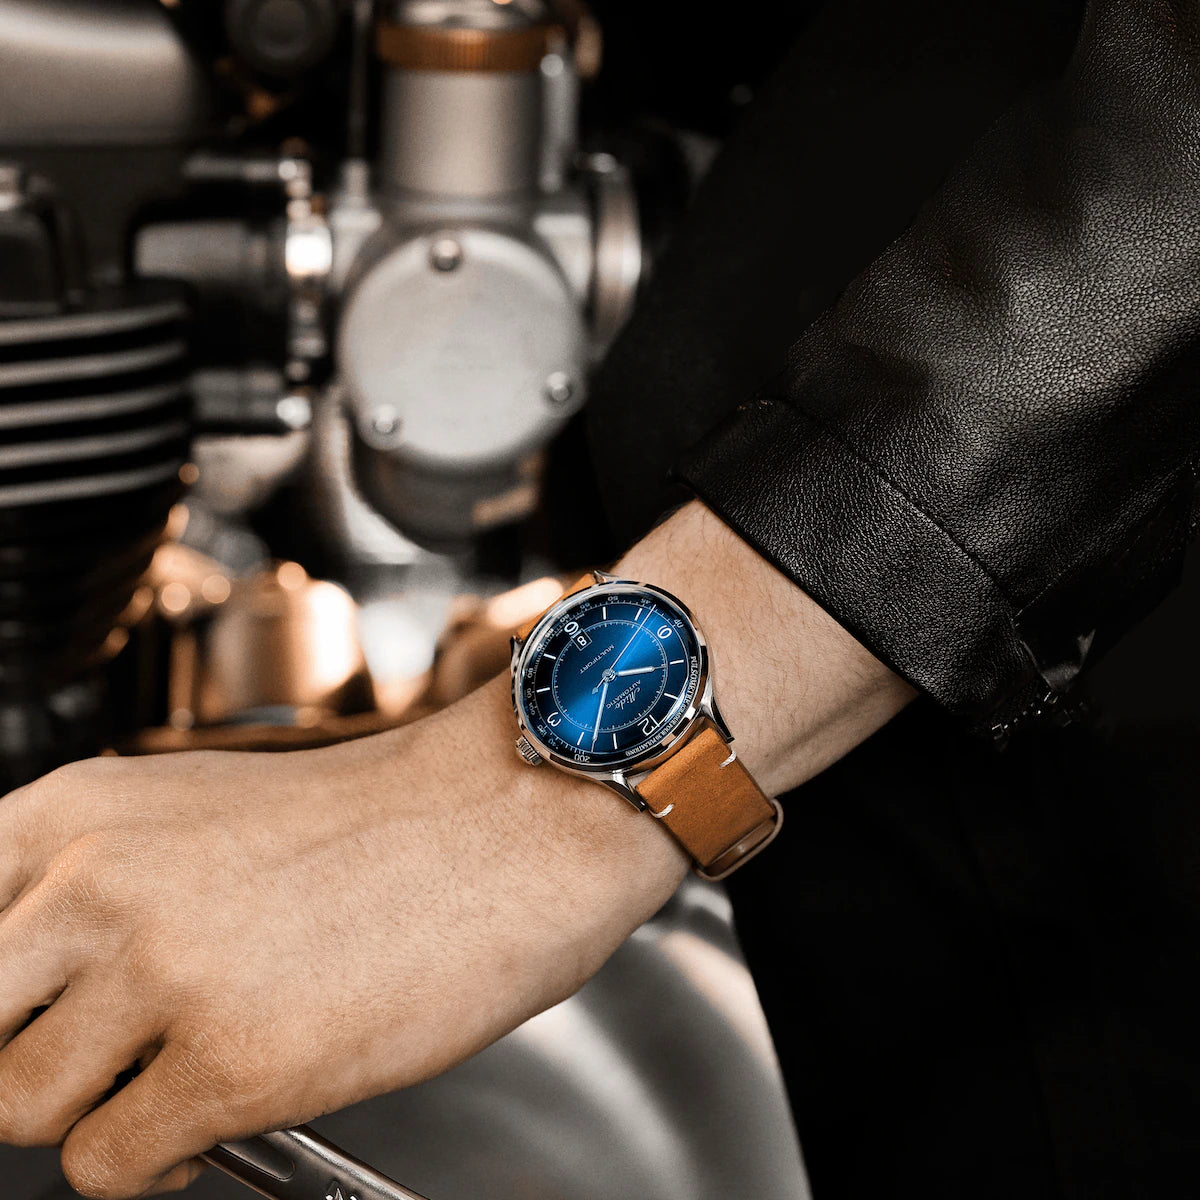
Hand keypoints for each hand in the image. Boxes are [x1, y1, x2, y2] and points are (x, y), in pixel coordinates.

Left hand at [0, 502, 910, 1198]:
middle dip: (24, 1059)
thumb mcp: (197, 815)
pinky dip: (161, 1154)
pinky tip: (231, 1092)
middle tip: (99, 1055)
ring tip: (185, 1067)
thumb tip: (30, 986)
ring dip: (100, 1108)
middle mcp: (98, 886)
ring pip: (22, 1113)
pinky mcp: (232, 1063)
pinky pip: (112, 1167)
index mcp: (80, 813)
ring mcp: (161, 974)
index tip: (24, 1015)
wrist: (512, 818)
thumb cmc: (383, 816)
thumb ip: (92, 886)